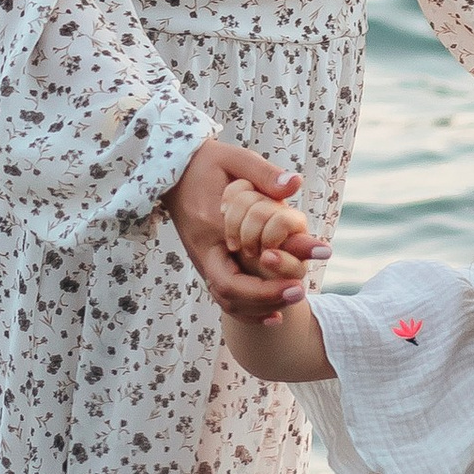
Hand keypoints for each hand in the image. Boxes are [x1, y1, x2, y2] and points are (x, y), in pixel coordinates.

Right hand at [166, 141, 317, 320]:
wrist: (174, 171)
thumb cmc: (207, 163)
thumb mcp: (234, 158)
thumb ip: (264, 174)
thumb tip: (294, 185)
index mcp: (210, 227)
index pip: (238, 268)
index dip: (268, 284)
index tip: (299, 282)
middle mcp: (204, 250)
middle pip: (231, 292)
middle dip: (267, 298)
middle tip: (300, 292)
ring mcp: (202, 260)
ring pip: (227, 300)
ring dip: (260, 307)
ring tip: (293, 298)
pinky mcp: (206, 262)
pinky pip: (224, 295)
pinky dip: (248, 310)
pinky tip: (274, 314)